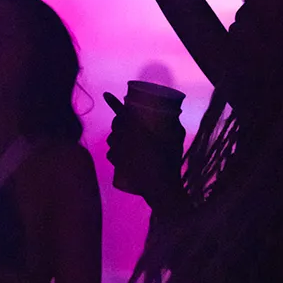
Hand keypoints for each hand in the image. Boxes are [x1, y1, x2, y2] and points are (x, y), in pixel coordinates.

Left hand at [104, 92, 185, 208]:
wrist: (161, 188)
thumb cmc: (171, 162)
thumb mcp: (176, 140)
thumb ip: (174, 126)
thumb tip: (173, 116)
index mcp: (139, 131)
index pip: (123, 113)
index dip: (113, 102)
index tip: (106, 94)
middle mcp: (127, 140)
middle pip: (115, 125)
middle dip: (117, 121)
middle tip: (121, 120)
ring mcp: (121, 153)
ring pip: (111, 139)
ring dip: (114, 136)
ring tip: (120, 137)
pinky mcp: (118, 164)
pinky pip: (110, 154)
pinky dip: (112, 152)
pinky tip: (115, 152)